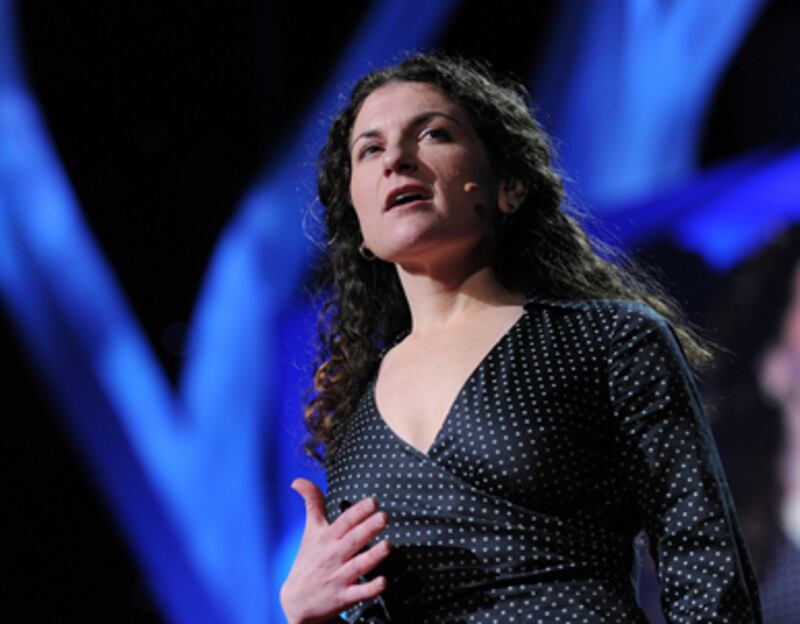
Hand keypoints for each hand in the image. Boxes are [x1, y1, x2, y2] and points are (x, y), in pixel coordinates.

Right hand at [280, 478, 390, 623]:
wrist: (296, 601)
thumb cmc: (309, 559)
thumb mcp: (310, 531)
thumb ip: (312, 504)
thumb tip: (298, 480)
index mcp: (327, 538)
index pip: (344, 522)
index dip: (358, 511)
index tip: (373, 501)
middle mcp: (333, 556)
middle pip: (353, 540)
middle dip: (368, 528)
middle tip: (384, 517)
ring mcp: (338, 577)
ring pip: (358, 565)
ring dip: (373, 556)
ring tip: (387, 545)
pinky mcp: (343, 597)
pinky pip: (359, 593)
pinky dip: (370, 588)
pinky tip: (383, 581)